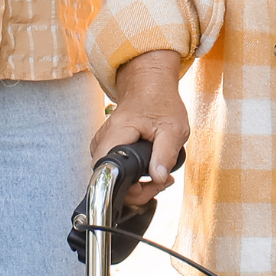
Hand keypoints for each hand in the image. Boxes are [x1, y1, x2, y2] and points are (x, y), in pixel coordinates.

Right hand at [92, 49, 189, 207]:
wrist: (150, 85)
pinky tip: (149, 168)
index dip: (134, 190)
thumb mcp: (173, 129)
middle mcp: (102, 142)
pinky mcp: (106, 148)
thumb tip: (158, 178)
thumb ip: (165, 155)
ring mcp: (102, 145)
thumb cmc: (160, 101)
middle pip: (112, 182)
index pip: (111, 176)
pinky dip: (133, 175)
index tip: (154, 184)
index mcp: (116, 135)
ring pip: (113, 179)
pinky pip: (116, 171)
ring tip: (158, 172)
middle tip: (162, 179)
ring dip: (137, 183)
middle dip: (139, 189)